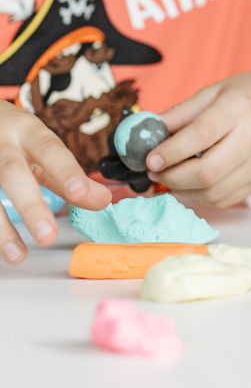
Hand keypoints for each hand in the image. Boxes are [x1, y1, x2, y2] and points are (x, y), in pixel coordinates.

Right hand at [0, 100, 110, 263]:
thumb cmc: (15, 137)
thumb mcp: (41, 147)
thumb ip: (70, 176)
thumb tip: (103, 200)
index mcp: (28, 132)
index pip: (50, 150)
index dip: (65, 171)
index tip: (80, 193)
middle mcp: (1, 145)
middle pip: (13, 174)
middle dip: (31, 206)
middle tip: (49, 236)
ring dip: (2, 229)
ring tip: (18, 256)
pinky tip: (2, 250)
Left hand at [146, 67, 250, 207]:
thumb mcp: (217, 91)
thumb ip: (182, 113)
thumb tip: (146, 134)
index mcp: (240, 107)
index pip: (201, 136)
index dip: (170, 152)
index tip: (150, 158)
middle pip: (207, 172)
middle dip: (172, 177)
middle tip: (155, 171)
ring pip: (215, 192)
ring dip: (184, 191)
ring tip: (172, 178)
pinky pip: (227, 199)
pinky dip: (203, 197)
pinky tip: (193, 184)